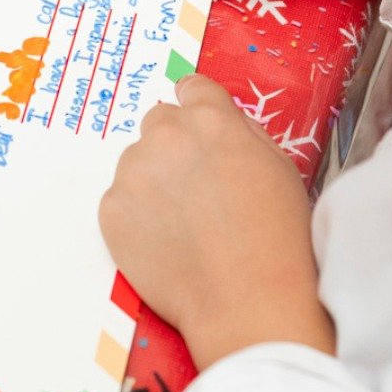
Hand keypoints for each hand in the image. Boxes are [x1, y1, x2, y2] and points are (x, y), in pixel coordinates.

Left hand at [99, 75, 334, 370]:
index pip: (191, 88)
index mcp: (211, 119)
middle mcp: (166, 136)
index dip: (199, 109)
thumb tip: (221, 121)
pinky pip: (121, 201)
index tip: (200, 131)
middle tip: (197, 188)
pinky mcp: (110, 211)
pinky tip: (166, 243)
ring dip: (154, 181)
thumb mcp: (280, 168)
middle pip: (159, 122)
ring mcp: (133, 173)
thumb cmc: (277, 237)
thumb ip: (244, 134)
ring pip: (137, 163)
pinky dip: (137, 217)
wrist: (247, 302)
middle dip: (175, 146)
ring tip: (184, 223)